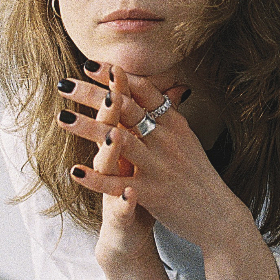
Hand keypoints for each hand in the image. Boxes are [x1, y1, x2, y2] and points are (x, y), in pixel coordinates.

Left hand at [57, 65, 246, 251]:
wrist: (218, 214)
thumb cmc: (197, 175)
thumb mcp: (185, 139)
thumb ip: (167, 115)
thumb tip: (156, 88)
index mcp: (173, 123)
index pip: (143, 91)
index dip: (116, 77)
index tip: (90, 65)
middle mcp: (166, 139)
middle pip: (125, 108)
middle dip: (93, 95)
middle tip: (64, 85)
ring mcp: (159, 165)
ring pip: (118, 140)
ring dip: (87, 128)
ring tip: (62, 118)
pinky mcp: (153, 192)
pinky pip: (118, 184)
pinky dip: (96, 178)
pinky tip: (74, 171)